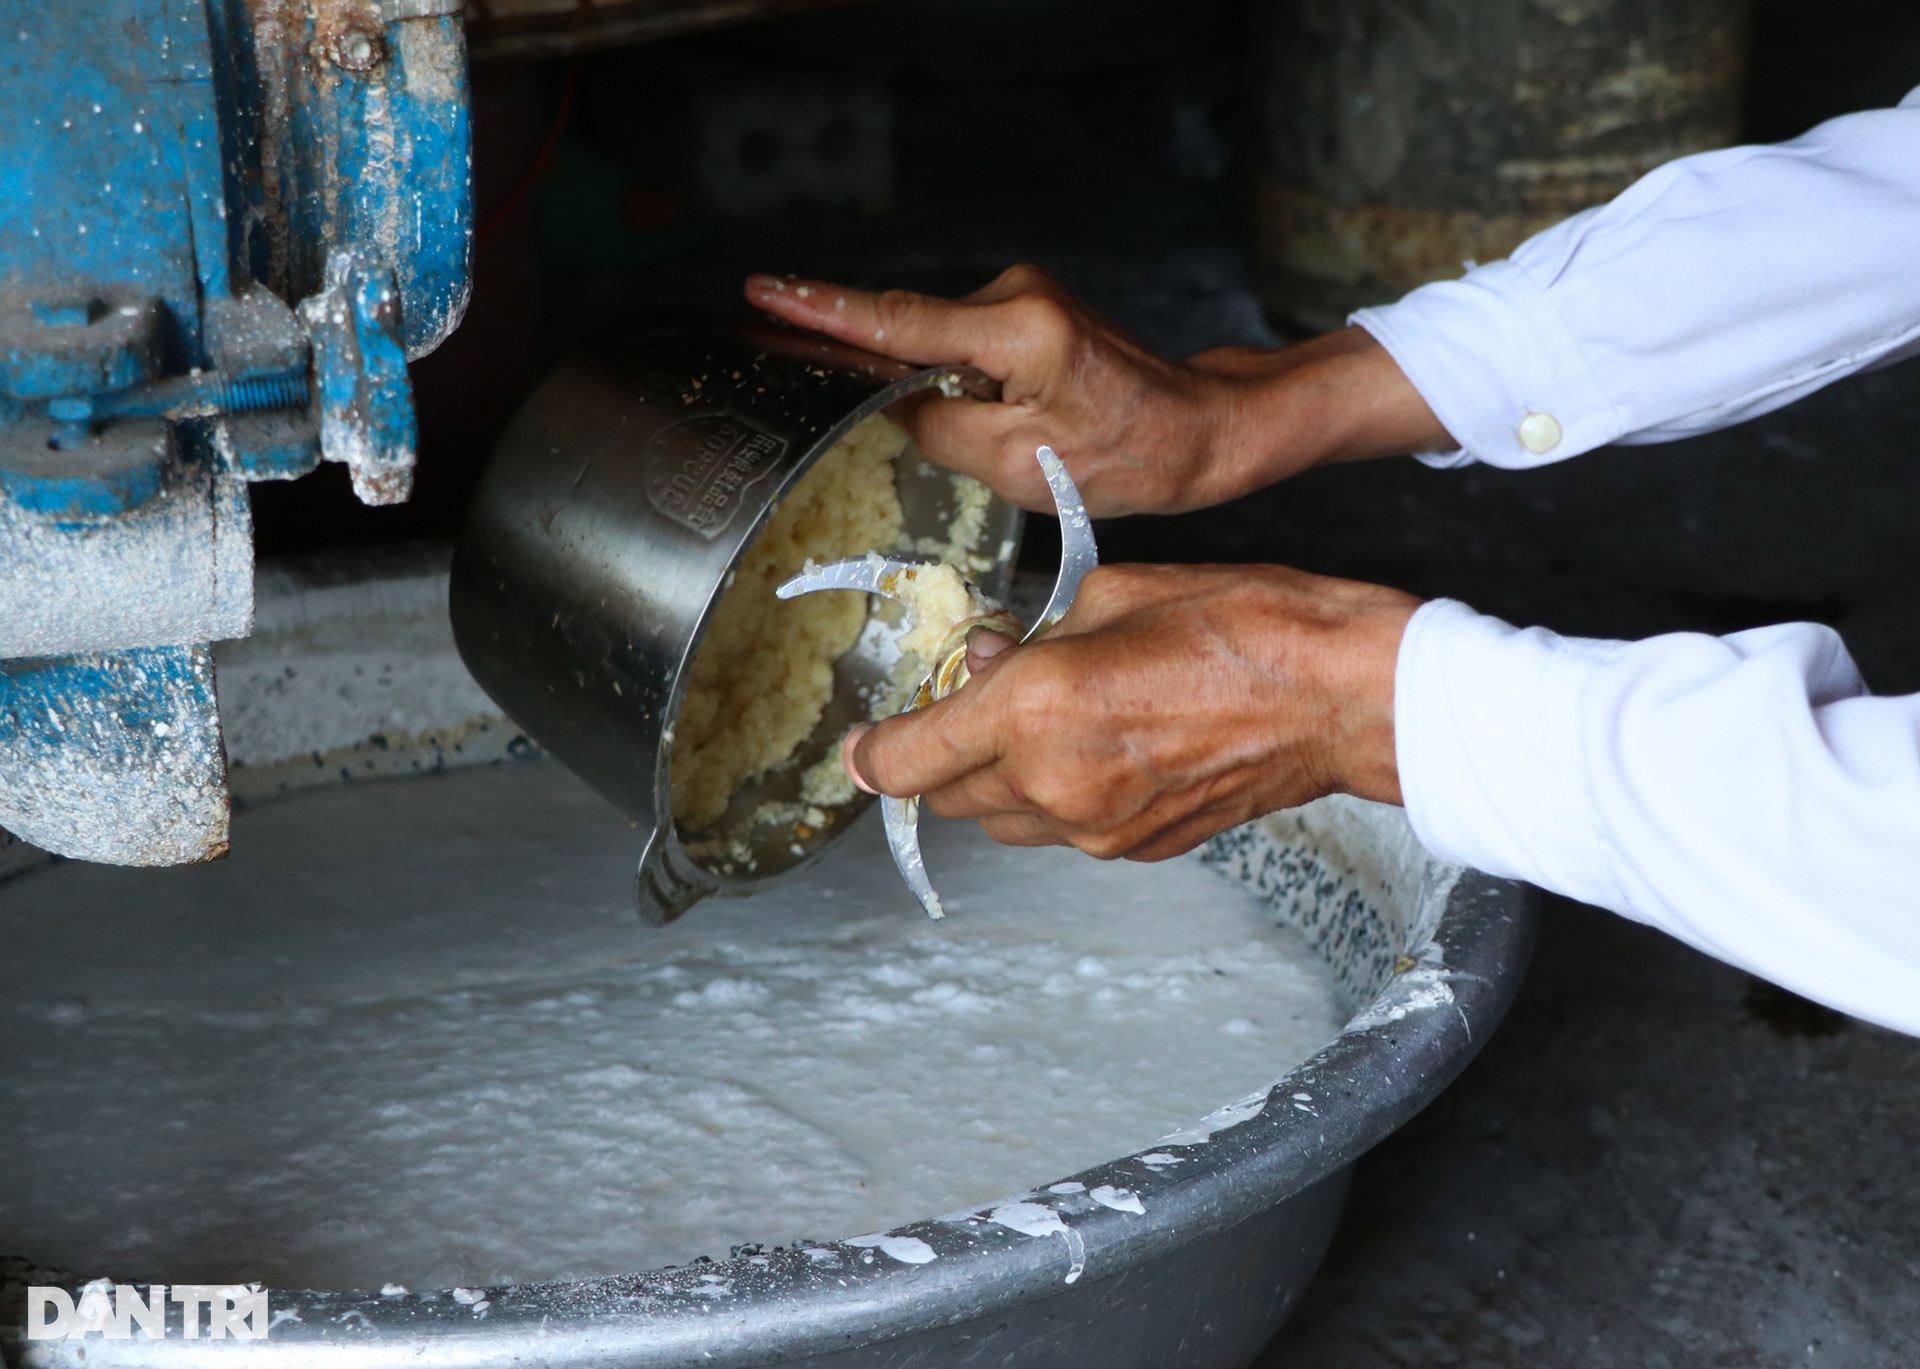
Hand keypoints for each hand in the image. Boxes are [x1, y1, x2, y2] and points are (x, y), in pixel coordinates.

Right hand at [746, 266, 1452, 517]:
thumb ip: (940, 429)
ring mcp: (1025, 298)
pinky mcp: (1032, 312)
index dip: (822, 311)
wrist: (1201, 431)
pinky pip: (971, 351)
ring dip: (957, 401)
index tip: (762, 289)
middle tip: (964, 440)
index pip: (896, 321)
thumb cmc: (1126, 455)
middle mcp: (1016, 296)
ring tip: (1025, 443)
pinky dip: (974, 389)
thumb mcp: (1020, 465)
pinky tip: (1018, 424)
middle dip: (914, 395)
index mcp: (1015, 330)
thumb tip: (898, 404)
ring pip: (946, 355)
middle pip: (919, 343)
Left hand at [839, 563, 1419, 861]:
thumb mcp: (1113, 594)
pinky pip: (1064, 827)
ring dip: (999, 777)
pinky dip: (1057, 793)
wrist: (1340, 695)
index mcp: (1037, 709)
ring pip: (1004, 818)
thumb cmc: (1241, 626)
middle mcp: (1055, 782)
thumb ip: (1032, 636)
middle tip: (972, 700)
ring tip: (1049, 718)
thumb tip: (989, 659)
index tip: (860, 747)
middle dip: (942, 753)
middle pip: (949, 796)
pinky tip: (1102, 743)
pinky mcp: (1137, 847)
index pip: (911, 757)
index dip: (872, 754)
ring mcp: (1098, 827)